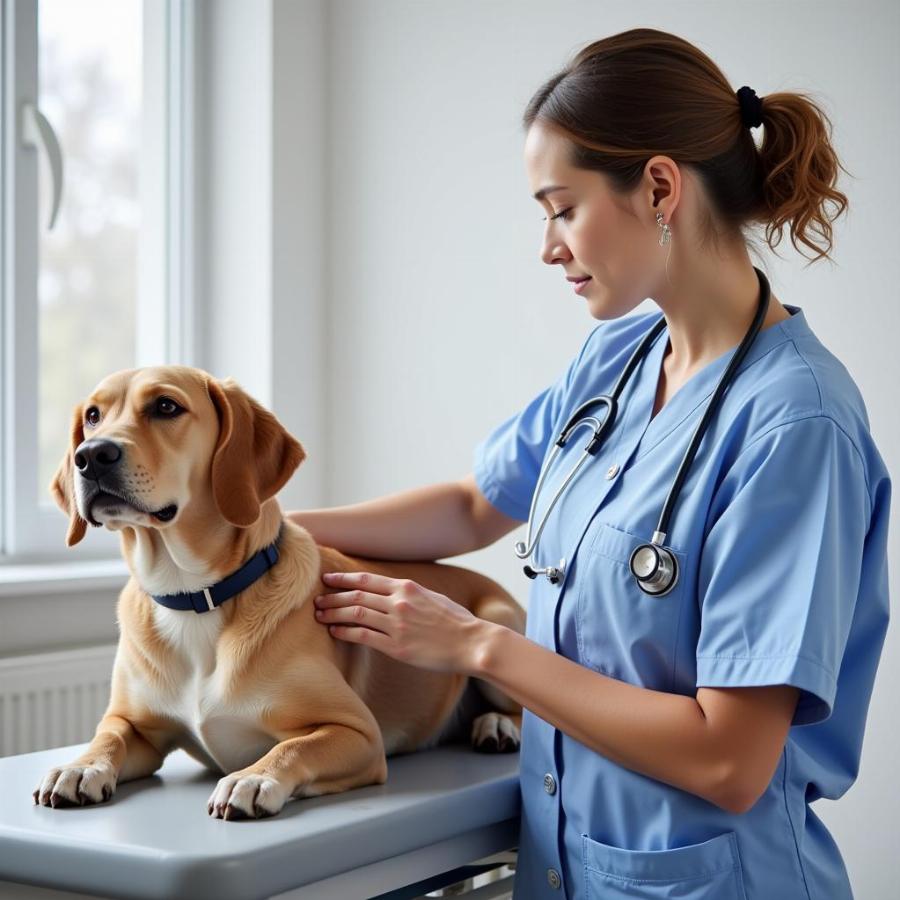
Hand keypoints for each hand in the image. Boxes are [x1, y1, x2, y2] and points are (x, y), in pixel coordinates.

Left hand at [314, 571, 487, 674]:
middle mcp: (399, 602)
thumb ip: (411, 594)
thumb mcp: (433, 597)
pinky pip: (363, 636)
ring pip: (355, 613)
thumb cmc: (457, 622)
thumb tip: (396, 593)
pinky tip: (334, 632)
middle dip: (333, 597)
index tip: (328, 579)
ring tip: (319, 615)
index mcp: (407, 587)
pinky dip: (345, 632)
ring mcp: (396, 624)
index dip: (344, 579)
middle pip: (356, 595)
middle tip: (316, 600)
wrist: (472, 642)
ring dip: (333, 614)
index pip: (367, 579)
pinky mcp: (396, 646)